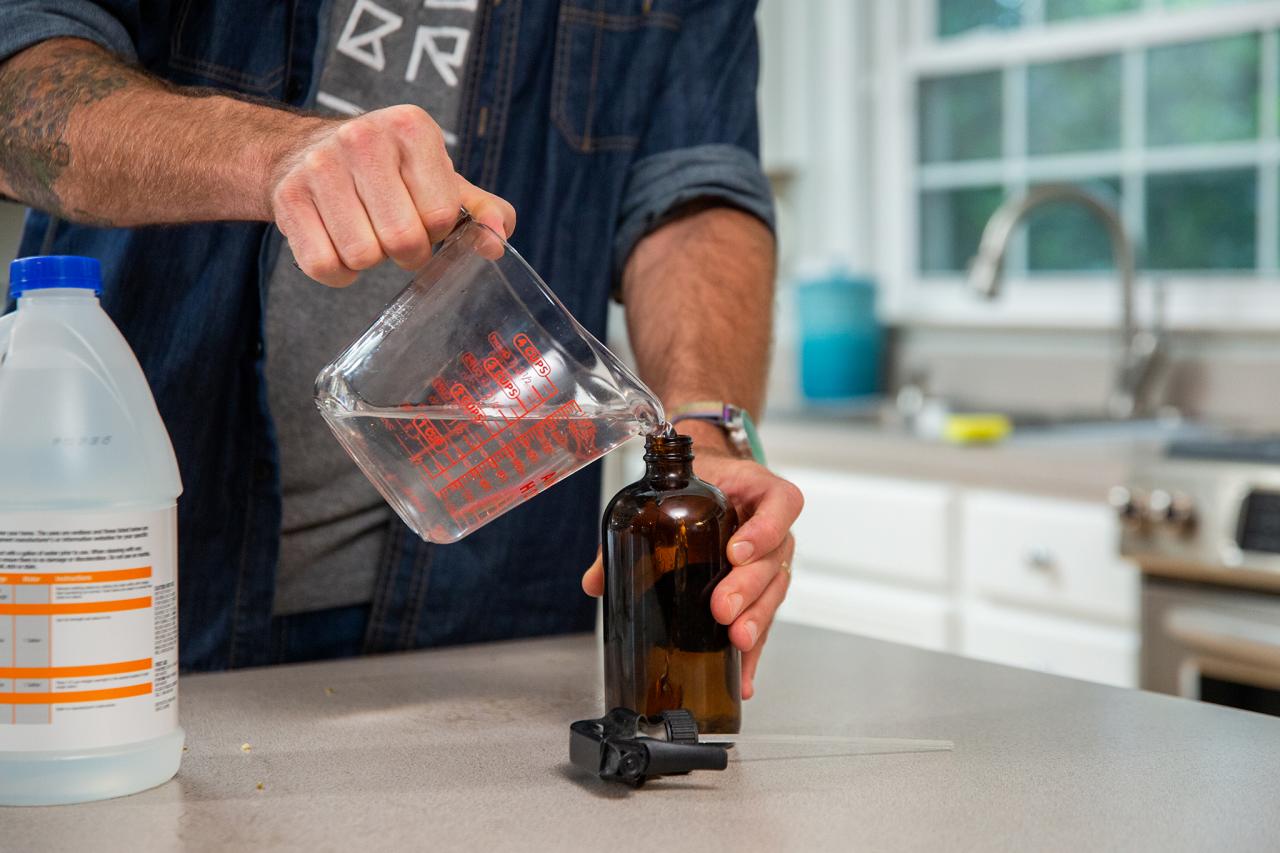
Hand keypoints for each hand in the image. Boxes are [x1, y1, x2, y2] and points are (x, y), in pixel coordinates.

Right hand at [269, 105, 515, 285]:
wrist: (305, 152)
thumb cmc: (388, 172)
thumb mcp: (439, 179)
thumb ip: (480, 211)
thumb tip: (496, 241)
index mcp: (411, 128)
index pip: (442, 214)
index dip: (438, 231)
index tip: (424, 219)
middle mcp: (363, 138)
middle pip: (403, 239)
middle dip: (407, 252)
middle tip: (396, 235)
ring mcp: (319, 166)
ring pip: (362, 256)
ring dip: (371, 261)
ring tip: (367, 233)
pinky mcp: (287, 197)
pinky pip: (323, 266)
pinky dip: (338, 273)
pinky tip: (340, 246)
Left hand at [582, 424, 802, 699]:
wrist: (709, 481)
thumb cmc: (697, 482)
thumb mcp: (669, 492)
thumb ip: (632, 529)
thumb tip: (596, 580)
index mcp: (757, 492)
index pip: (780, 504)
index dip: (764, 529)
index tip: (736, 551)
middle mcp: (772, 527)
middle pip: (775, 558)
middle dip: (748, 587)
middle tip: (722, 607)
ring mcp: (770, 560)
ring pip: (774, 591)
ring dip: (755, 619)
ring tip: (736, 640)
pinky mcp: (761, 592)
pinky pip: (762, 620)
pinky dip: (752, 652)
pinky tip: (741, 674)